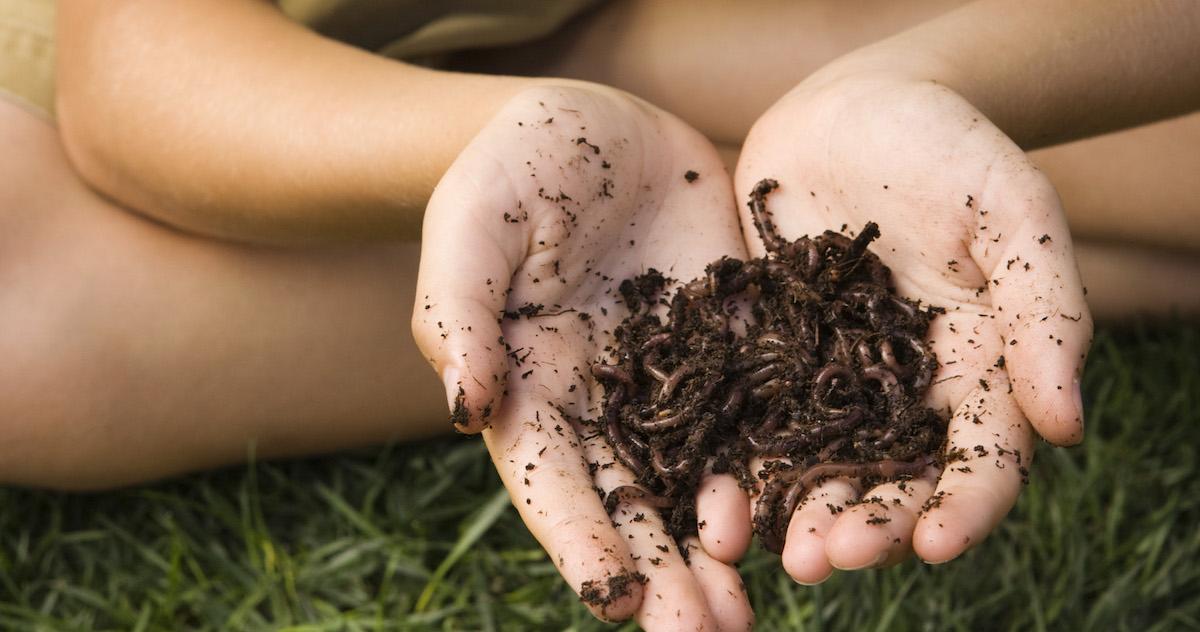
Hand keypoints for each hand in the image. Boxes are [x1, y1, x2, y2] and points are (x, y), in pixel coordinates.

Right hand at [413, 84, 753, 629]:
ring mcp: (675, 382)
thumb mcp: (474, 222)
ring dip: (722, 549)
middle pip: (633, 504)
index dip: (581, 541)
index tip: (612, 601)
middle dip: (664, 576)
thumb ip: (460, 310)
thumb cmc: (514, 166)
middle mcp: (605, 406)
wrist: (597, 122)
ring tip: (747, 612)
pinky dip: (777, 470)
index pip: (552, 482)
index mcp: (533, 389)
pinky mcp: (735, 348)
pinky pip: (759, 418)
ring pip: (700, 481)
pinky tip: (802, 515)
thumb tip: (466, 405)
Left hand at [734, 69, 1092, 582]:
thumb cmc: (948, 149)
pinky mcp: (766, 358)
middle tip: (824, 559)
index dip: (963, 506)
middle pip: (890, 478)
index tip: (935, 545)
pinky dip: (736, 458)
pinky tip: (711, 490)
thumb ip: (1043, 310)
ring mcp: (828, 381)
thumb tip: (1067, 425)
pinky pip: (750, 415)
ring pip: (817, 463)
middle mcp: (901, 392)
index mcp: (975, 369)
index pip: (980, 457)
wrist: (854, 108)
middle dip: (864, 526)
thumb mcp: (1011, 212)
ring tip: (768, 550)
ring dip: (796, 511)